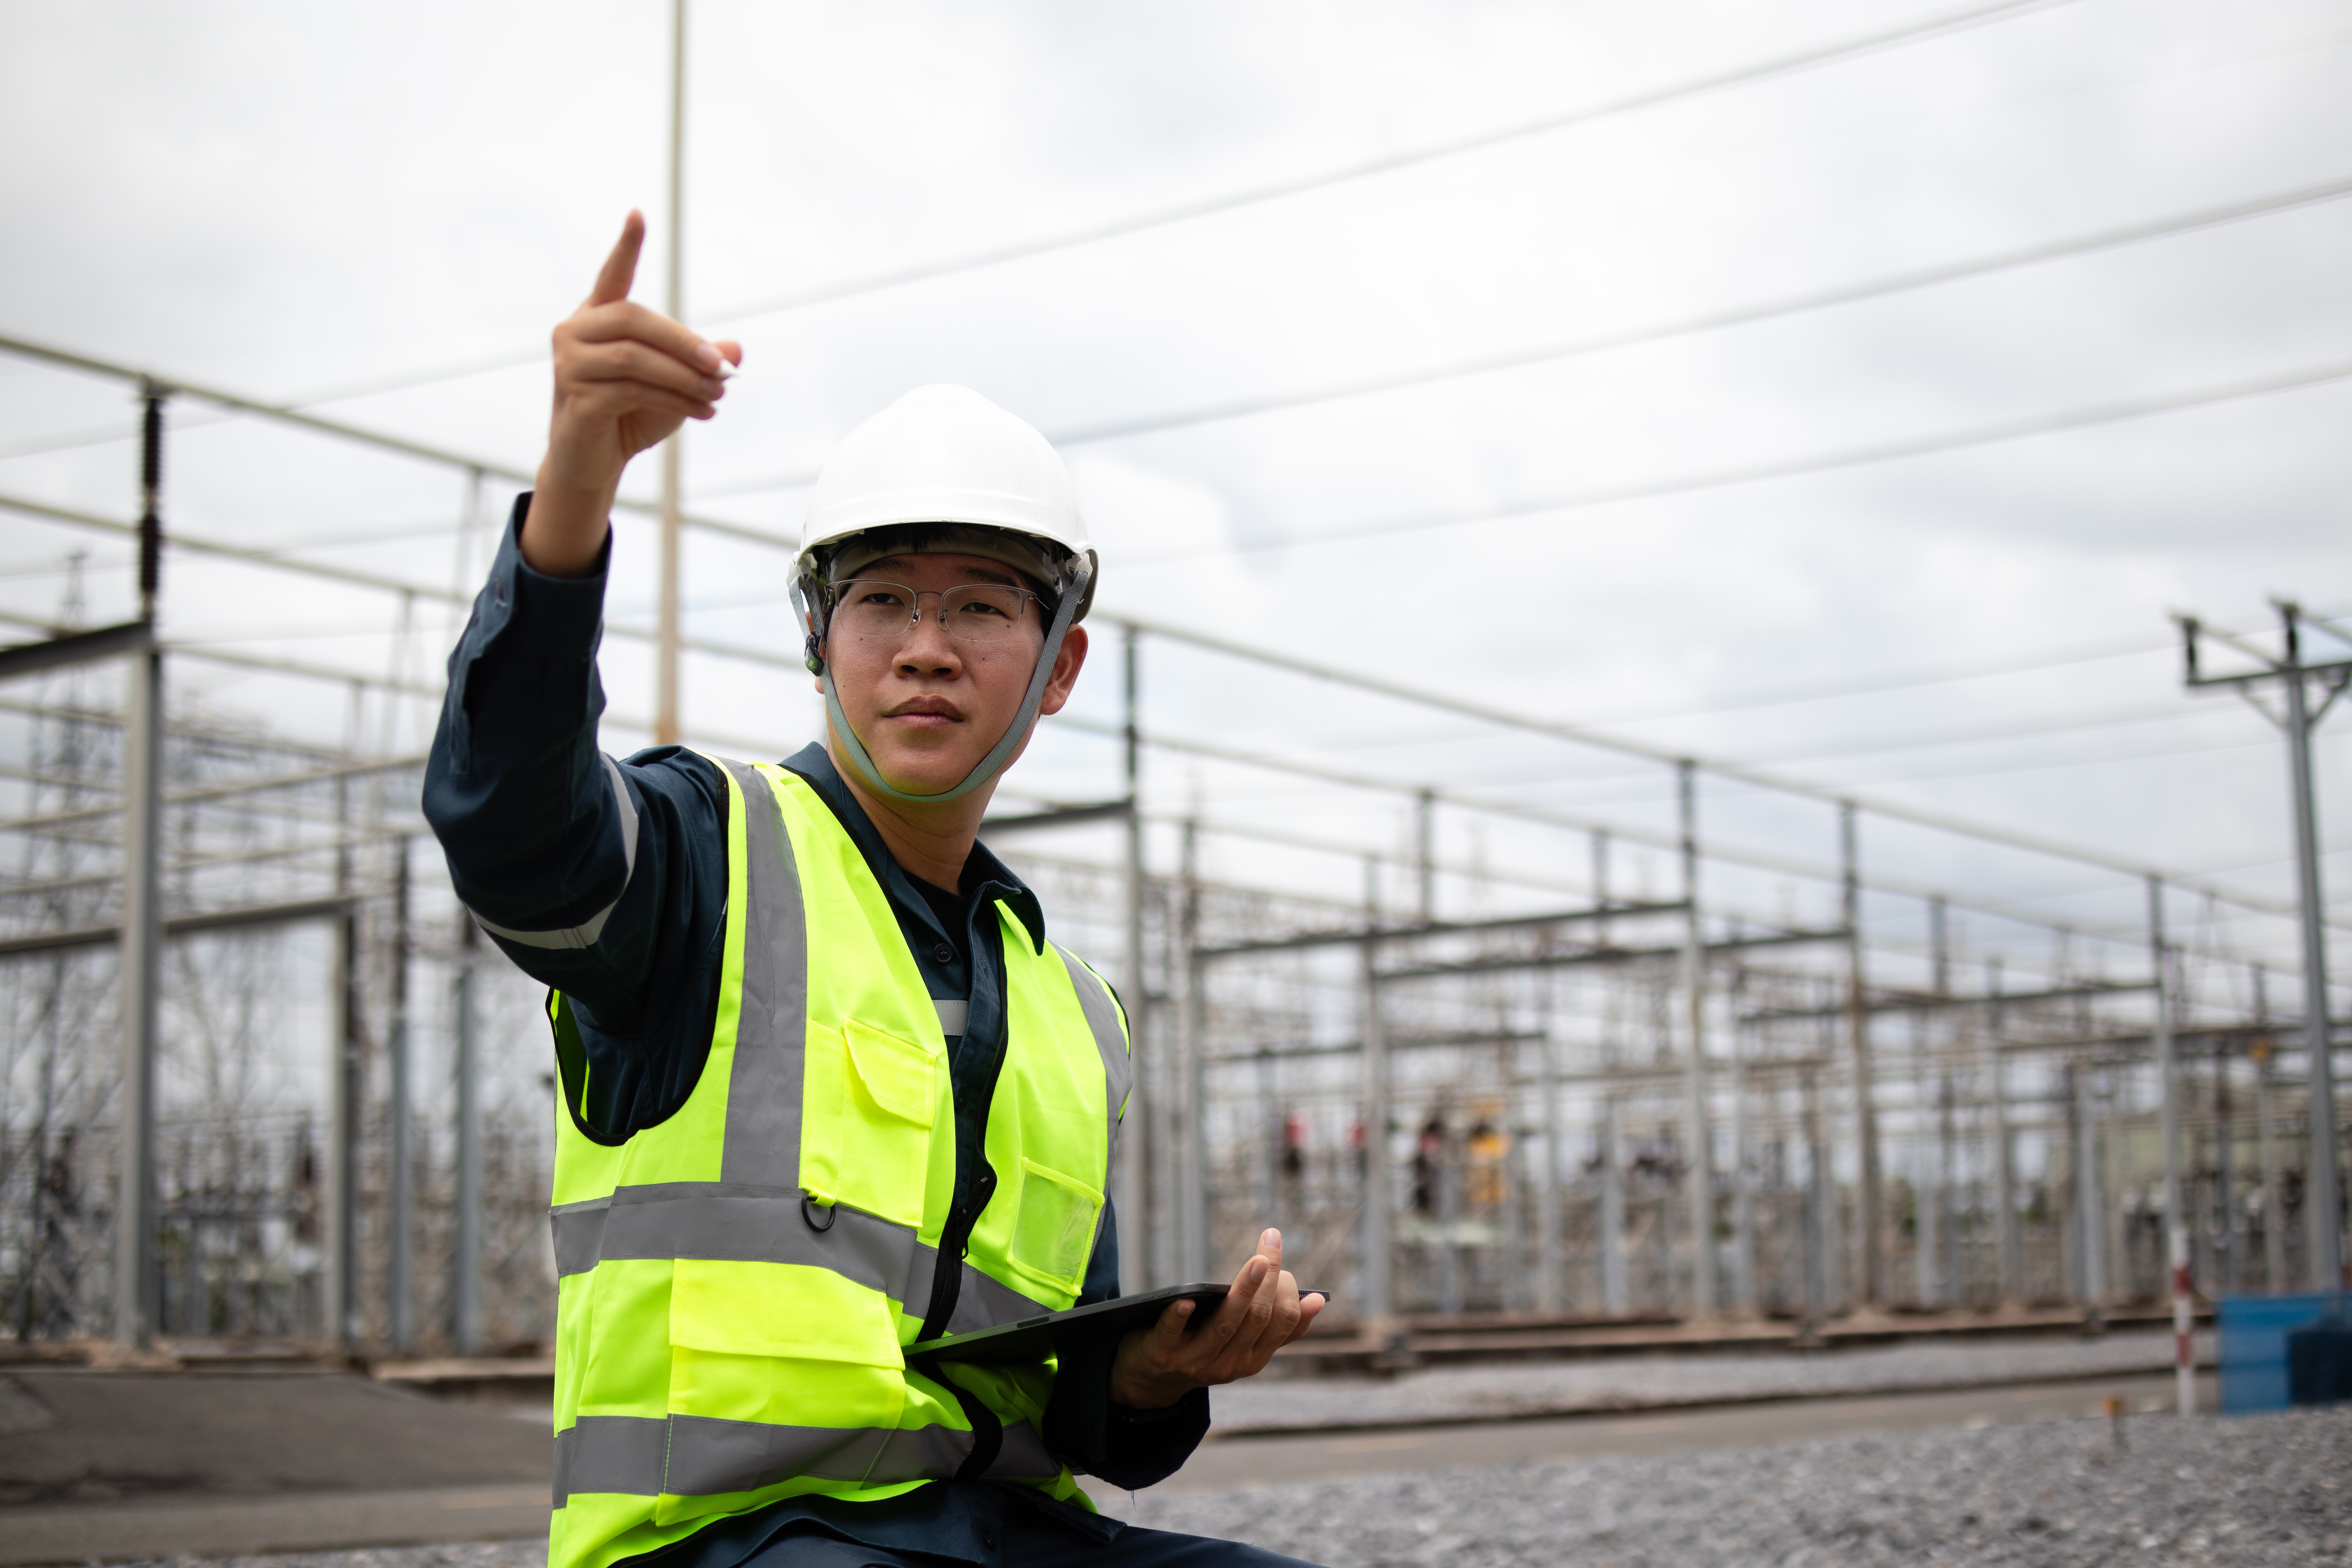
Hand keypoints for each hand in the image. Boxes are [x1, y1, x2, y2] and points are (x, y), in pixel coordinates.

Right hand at [521, 211, 741, 575]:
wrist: (594, 463)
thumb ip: (701, 362)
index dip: (626, 247)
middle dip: (686, 344)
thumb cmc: (631, 415)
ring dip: (685, 378)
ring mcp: (568, 365)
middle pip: (635, 321)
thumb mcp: (675, 385)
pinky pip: (630, 390)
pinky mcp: (575, 398)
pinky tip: (700, 411)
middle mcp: (575, 333)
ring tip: (717, 395)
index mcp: (597, 318)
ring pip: (635, 359)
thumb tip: (737, 348)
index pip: (612, 276)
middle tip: (724, 368)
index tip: (638, 214)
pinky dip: (674, 400)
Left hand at [1107, 1228, 1324, 1410]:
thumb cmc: (1204, 1346)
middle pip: (1257, 1318)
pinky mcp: (1162, 1354)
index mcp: (1254, 1358)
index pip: (1283, 1323)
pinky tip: (1186, 1299)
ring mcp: (1196, 1361)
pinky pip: (1172, 1334)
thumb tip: (1318, 1299)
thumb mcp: (1243, 1342)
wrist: (1152, 1380)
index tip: (1281, 1261)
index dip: (1288, 1292)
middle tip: (1270, 1245)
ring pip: (1225, 1325)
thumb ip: (1277, 1325)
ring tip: (1256, 1262)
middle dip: (1268, 1280)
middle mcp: (1229, 1364)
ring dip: (1242, 1292)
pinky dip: (1179, 1317)